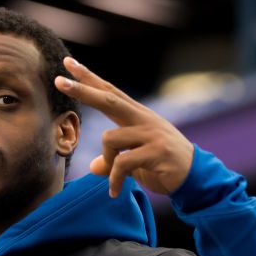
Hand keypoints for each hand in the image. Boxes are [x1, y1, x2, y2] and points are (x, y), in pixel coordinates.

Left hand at [54, 57, 194, 197]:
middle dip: (83, 90)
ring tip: (113, 180)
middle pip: (108, 99)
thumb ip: (113, 161)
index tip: (69, 64)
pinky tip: (115, 192)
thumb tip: (93, 167)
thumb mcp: (135, 163)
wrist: (196, 178)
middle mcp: (143, 119)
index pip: (109, 92)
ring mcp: (151, 134)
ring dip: (106, 161)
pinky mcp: (156, 151)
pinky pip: (122, 163)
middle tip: (59, 81)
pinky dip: (114, 180)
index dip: (89, 78)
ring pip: (110, 138)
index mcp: (137, 116)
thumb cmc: (164, 167)